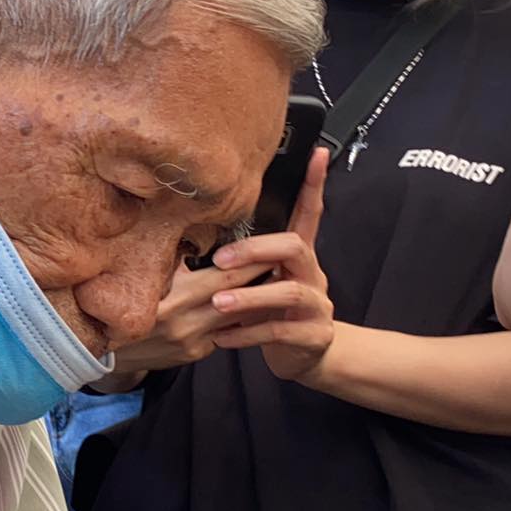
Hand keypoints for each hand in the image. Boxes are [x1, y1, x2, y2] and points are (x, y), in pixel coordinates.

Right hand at [111, 261, 272, 373]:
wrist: (101, 352)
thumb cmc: (118, 303)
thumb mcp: (143, 275)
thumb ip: (172, 258)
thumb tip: (197, 227)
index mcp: (175, 298)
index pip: (228, 278)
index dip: (254, 261)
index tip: (275, 246)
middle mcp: (187, 324)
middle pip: (239, 298)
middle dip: (263, 278)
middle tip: (286, 259)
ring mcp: (193, 343)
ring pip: (236, 318)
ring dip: (255, 299)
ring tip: (274, 279)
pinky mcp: (194, 355)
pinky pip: (222, 332)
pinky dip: (236, 317)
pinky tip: (247, 304)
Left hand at [208, 147, 334, 382]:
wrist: (304, 357)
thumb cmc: (273, 312)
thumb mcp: (261, 282)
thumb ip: (242, 263)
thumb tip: (192, 241)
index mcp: (300, 257)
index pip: (309, 213)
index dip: (314, 184)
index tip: (316, 153)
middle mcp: (313, 275)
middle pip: (295, 247)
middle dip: (257, 250)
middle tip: (221, 260)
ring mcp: (317, 306)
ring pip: (289, 293)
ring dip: (250, 297)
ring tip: (218, 304)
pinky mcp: (313, 336)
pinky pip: (280, 332)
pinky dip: (249, 334)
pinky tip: (223, 338)